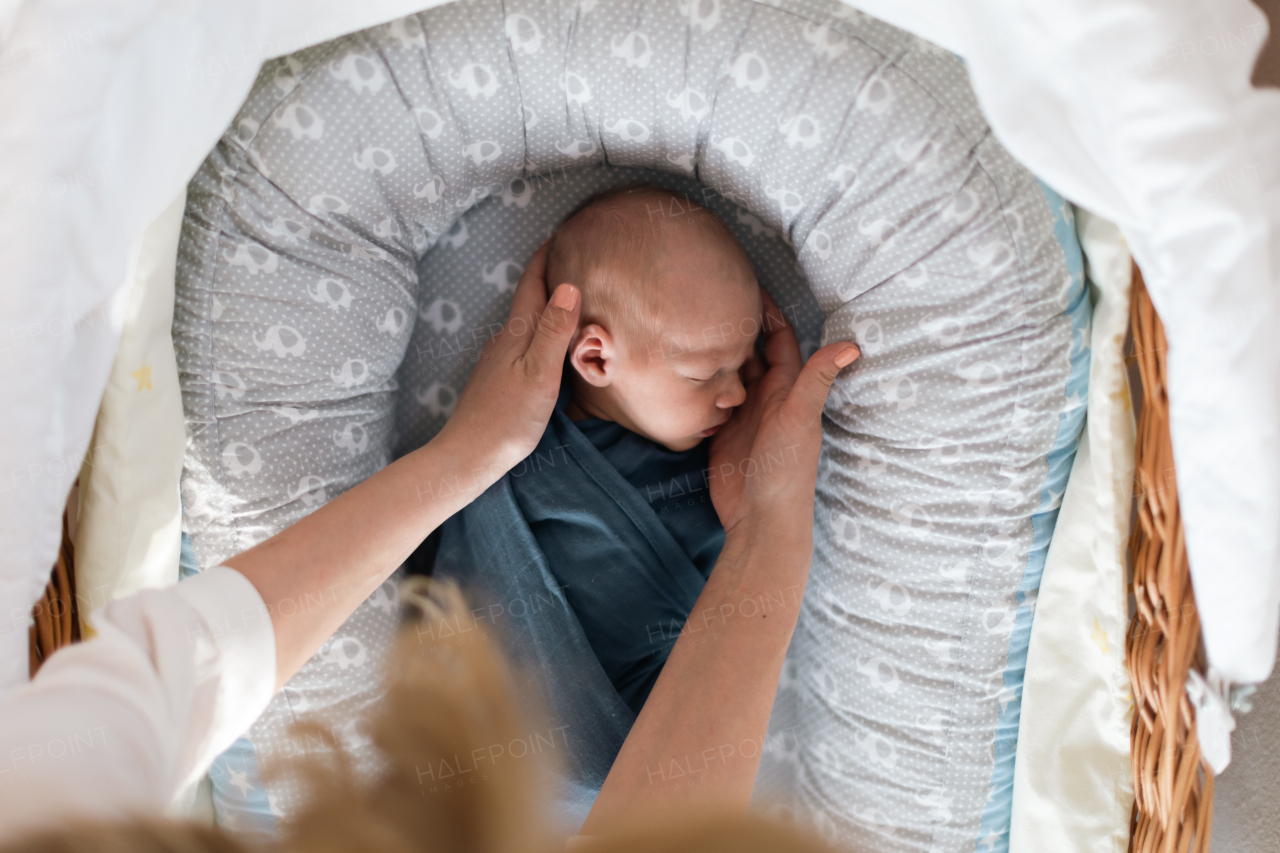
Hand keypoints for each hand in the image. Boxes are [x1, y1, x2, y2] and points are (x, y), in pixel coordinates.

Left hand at [437, 239, 579, 475]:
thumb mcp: (540, 374)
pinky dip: (539, 333)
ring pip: (525, 325)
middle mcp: (503, 342)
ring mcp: (498, 362)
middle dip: (548, 278)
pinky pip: (523, 345)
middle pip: (528, 301)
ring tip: (569, 300)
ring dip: (545, 307)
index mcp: (515, 335)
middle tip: (571, 259)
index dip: (545, 259)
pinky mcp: (498, 381)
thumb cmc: (507, 419)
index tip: (561, 234)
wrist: (467, 458)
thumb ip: (553, 331)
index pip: (531, 286)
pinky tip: (549, 346)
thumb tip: (569, 285)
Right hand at [708, 289, 858, 534]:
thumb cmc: (786, 470)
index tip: (750, 287)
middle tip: (711, 300)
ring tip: (692, 326)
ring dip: (716, 354)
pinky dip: (701, 385)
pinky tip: (682, 368)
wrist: (760, 519)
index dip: (768, 316)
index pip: (779, 343)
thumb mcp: (800, 419)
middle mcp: (766, 400)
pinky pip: (711, 401)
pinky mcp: (721, 434)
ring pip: (729, 376)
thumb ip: (817, 379)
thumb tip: (853, 344)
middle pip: (751, 355)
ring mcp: (742, 417)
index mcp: (788, 391)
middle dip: (737, 329)